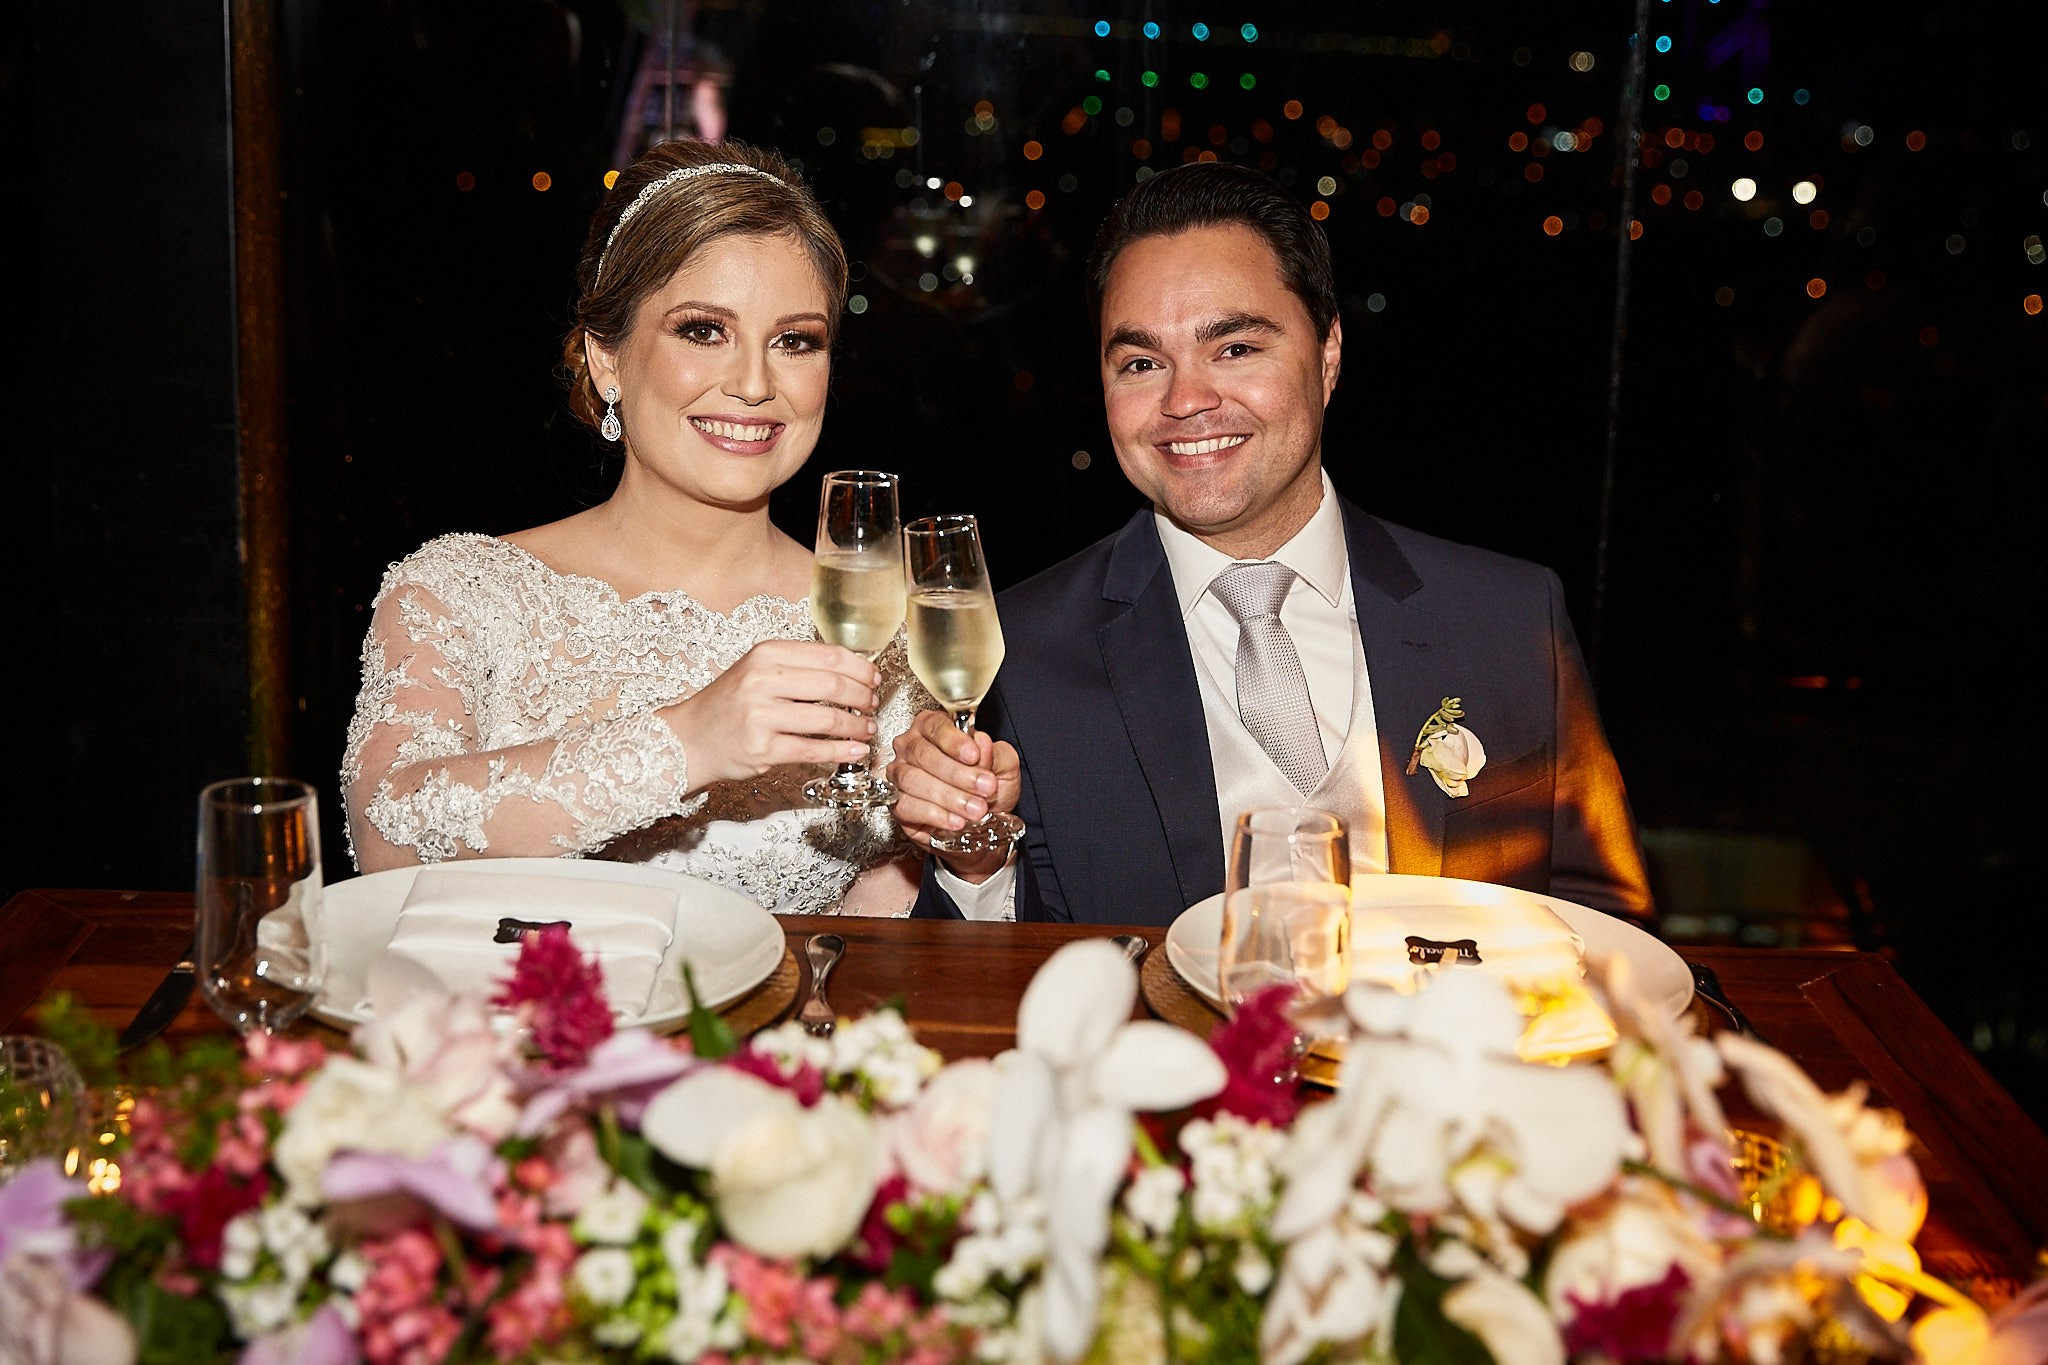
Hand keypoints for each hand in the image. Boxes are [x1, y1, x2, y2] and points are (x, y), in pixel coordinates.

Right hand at [662, 640, 879, 788]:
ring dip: (856, 725)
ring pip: (827, 718)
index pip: (828, 655)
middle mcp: (762, 681)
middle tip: (872, 704)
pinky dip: (841, 751)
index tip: (873, 678)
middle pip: (832, 684)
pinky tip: (855, 750)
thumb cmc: (729, 704)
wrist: (690, 738)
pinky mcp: (763, 748)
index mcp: (766, 654)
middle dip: (862, 696)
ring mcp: (761, 716)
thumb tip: (851, 672)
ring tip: (867, 728)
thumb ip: (797, 667)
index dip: (860, 668)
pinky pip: (814, 749)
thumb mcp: (757, 671)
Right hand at [888, 709, 1020, 880]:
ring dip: (948, 796)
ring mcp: (900, 775)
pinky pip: (907, 806)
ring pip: (913, 780)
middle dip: (957, 773)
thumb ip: (995, 753)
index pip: (935, 726)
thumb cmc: (987, 786)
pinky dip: (934, 815)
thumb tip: (981, 743)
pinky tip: (956, 820)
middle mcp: (911, 747)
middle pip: (923, 753)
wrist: (983, 820)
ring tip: (975, 809)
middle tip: (984, 787)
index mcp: (933, 728)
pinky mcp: (898, 805)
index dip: (953, 741)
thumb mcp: (1003, 765)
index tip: (973, 755)